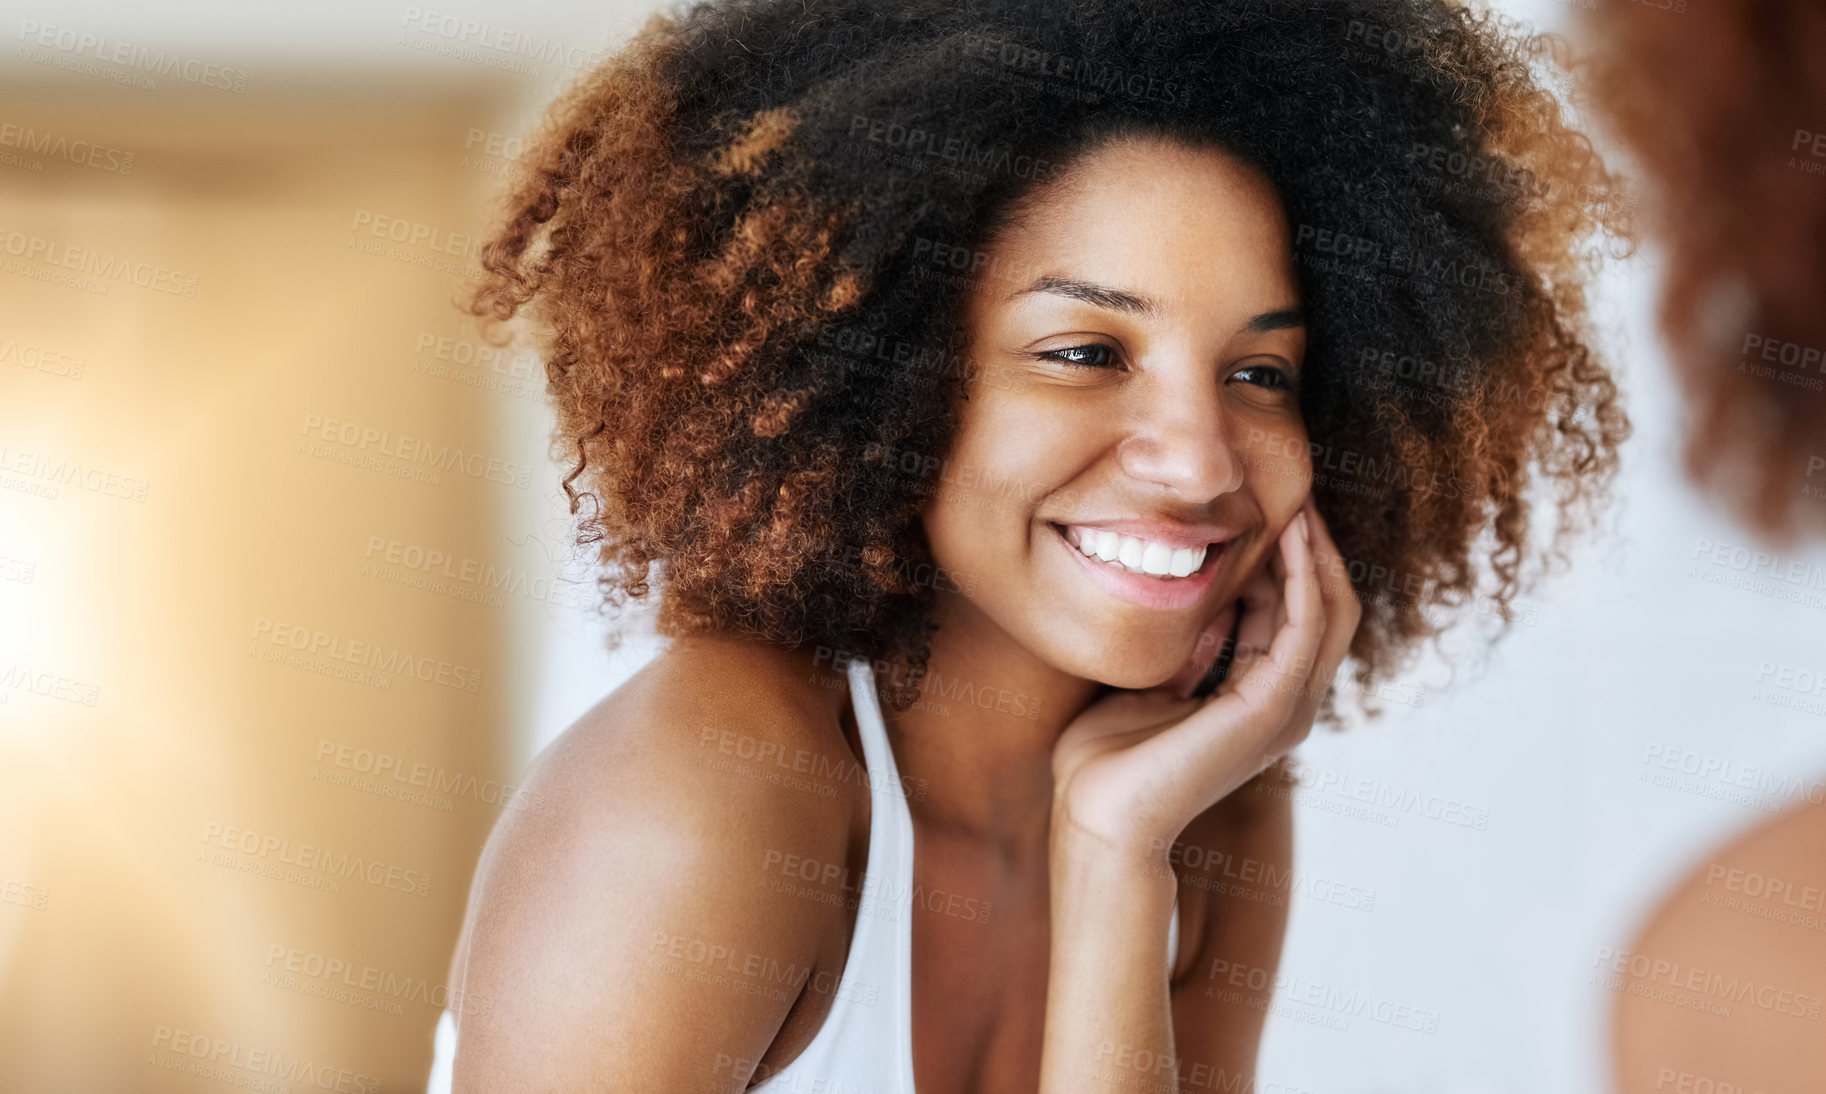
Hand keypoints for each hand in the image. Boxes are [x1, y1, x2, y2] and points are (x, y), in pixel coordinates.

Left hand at [1050, 497, 1361, 856]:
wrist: (1097, 814)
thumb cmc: (1107, 757)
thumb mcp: (1152, 677)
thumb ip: (1184, 643)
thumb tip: (1197, 592)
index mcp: (1261, 698)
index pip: (1296, 612)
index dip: (1288, 557)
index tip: (1268, 504)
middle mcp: (1286, 704)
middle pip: (1328, 607)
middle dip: (1314, 546)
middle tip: (1293, 488)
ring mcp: (1285, 709)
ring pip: (1330, 612)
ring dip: (1317, 552)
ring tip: (1298, 499)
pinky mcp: (1271, 709)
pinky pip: (1305, 628)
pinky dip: (1303, 577)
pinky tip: (1288, 536)